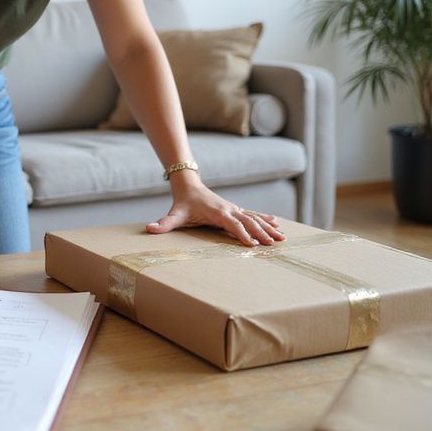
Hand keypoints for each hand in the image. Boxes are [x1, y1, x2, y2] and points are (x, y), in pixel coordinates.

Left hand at [146, 181, 284, 247]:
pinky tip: (277, 223)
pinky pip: (253, 214)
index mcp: (217, 213)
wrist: (189, 186)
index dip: (242, 234)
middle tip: (274, 244)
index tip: (252, 245)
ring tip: (282, 237)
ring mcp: (233, 208)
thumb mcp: (174, 215)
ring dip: (268, 227)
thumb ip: (164, 224)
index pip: (232, 224)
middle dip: (262, 233)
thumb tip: (149, 229)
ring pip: (254, 217)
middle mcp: (228, 209)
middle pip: (248, 221)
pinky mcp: (235, 208)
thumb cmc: (183, 203)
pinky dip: (265, 219)